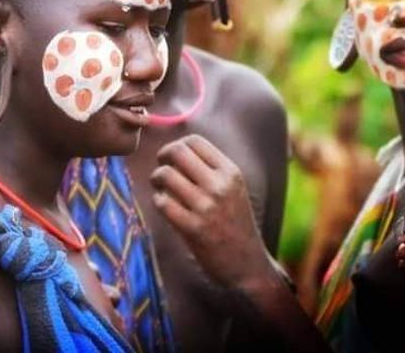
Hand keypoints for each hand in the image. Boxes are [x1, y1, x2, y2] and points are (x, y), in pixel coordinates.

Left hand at [150, 134, 274, 291]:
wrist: (248, 264)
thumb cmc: (235, 222)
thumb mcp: (233, 188)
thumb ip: (211, 168)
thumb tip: (175, 150)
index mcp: (230, 172)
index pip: (194, 141)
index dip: (176, 145)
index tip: (172, 158)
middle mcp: (219, 185)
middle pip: (177, 152)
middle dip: (162, 157)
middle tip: (161, 169)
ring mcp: (206, 207)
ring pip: (165, 175)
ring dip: (156, 180)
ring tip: (161, 189)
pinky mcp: (193, 229)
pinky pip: (162, 202)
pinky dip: (158, 201)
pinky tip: (165, 206)